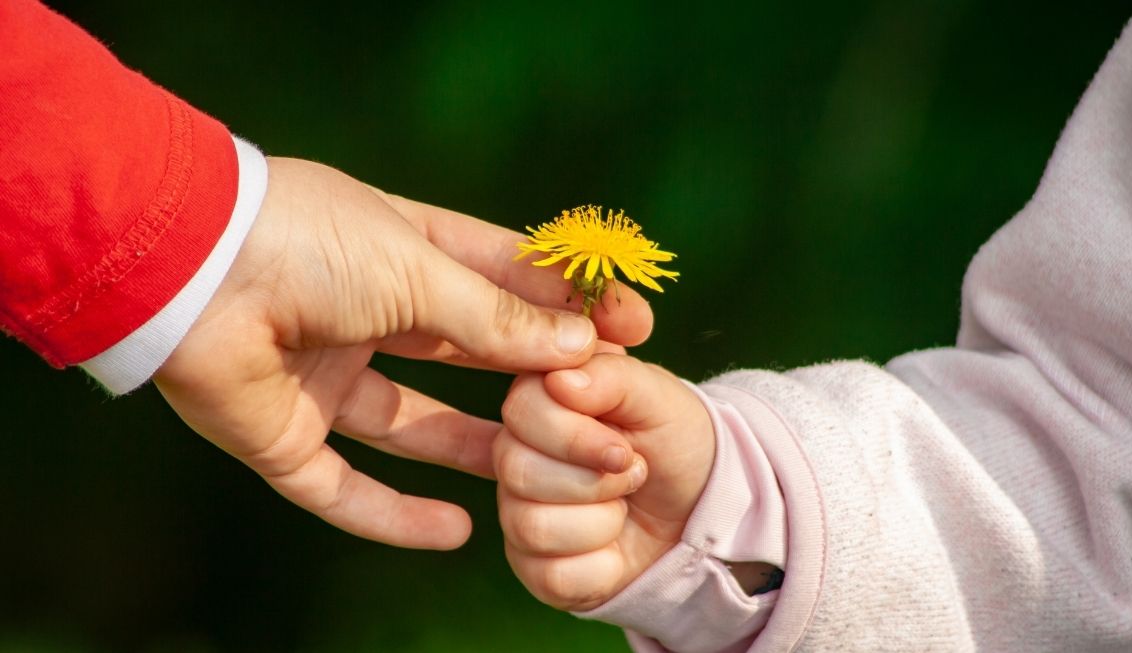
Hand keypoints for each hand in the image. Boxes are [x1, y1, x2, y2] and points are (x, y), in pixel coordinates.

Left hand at [153, 157, 652, 549]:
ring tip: (541, 476)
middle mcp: (370, 313)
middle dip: (534, 379)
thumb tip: (580, 343)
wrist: (185, 268)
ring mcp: (326, 375)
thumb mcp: (422, 270)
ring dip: (475, 452)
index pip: (507, 279)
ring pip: (415, 426)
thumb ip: (498, 316)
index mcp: (405, 251)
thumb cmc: (310, 240)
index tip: (631, 328)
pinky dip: (395, 516)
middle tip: (604, 407)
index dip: (567, 305)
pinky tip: (457, 534)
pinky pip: (344, 489)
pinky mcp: (283, 435)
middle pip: (470, 355)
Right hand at [494, 353, 714, 610]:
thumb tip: (559, 381)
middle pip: (516, 472)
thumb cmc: (674, 441)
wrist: (701, 507)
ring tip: (624, 506)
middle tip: (633, 473)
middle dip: (595, 481)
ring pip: (532, 527)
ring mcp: (517, 511)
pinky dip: (602, 565)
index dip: (574, 437)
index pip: (521, 413)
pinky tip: (615, 547)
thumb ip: (612, 377)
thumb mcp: (659, 397)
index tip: (623, 449)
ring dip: (602, 522)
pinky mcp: (532, 565)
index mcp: (539, 401)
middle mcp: (515, 453)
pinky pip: (551, 576)